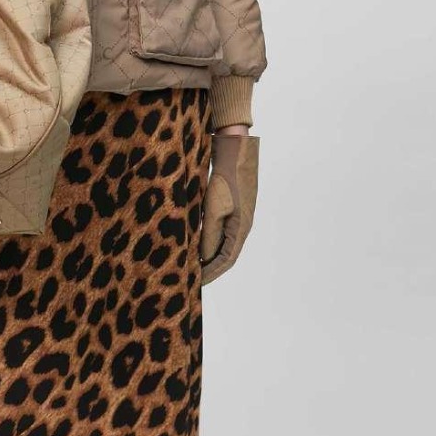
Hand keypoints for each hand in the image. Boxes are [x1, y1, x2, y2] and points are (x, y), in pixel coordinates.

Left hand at [200, 131, 258, 284]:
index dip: (211, 273)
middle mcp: (242, 226)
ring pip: (222, 242)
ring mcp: (238, 216)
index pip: (226, 260)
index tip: (197, 283)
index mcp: (241, 229)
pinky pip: (221, 230)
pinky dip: (209, 239)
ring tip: (193, 263)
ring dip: (209, 254)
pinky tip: (196, 240)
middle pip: (225, 254)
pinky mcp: (232, 207)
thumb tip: (204, 258)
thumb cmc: (226, 180)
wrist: (235, 152)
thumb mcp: (214, 209)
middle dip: (209, 267)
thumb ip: (210, 235)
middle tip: (193, 277)